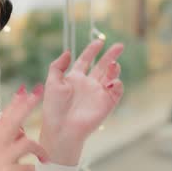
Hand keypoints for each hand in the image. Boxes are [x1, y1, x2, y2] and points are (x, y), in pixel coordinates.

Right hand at [0, 85, 48, 170]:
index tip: (25, 89)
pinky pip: (30, 168)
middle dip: (27, 105)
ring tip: (44, 160)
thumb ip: (6, 147)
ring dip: (40, 151)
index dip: (15, 104)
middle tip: (39, 92)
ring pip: (27, 142)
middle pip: (13, 121)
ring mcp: (0, 161)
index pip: (3, 119)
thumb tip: (23, 133)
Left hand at [40, 39, 123, 164]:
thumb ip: (57, 66)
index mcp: (74, 79)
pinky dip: (117, 84)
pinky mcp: (106, 104)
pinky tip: (112, 81)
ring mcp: (98, 94)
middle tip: (119, 45)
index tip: (98, 41)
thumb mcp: (52, 83)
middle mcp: (88, 85)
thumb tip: (68, 51)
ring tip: (113, 64)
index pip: (86, 61)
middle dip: (111, 55)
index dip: (92, 50)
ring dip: (114, 68)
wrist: (61, 129)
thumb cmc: (54, 108)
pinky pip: (116, 91)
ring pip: (111, 76)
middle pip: (102, 66)